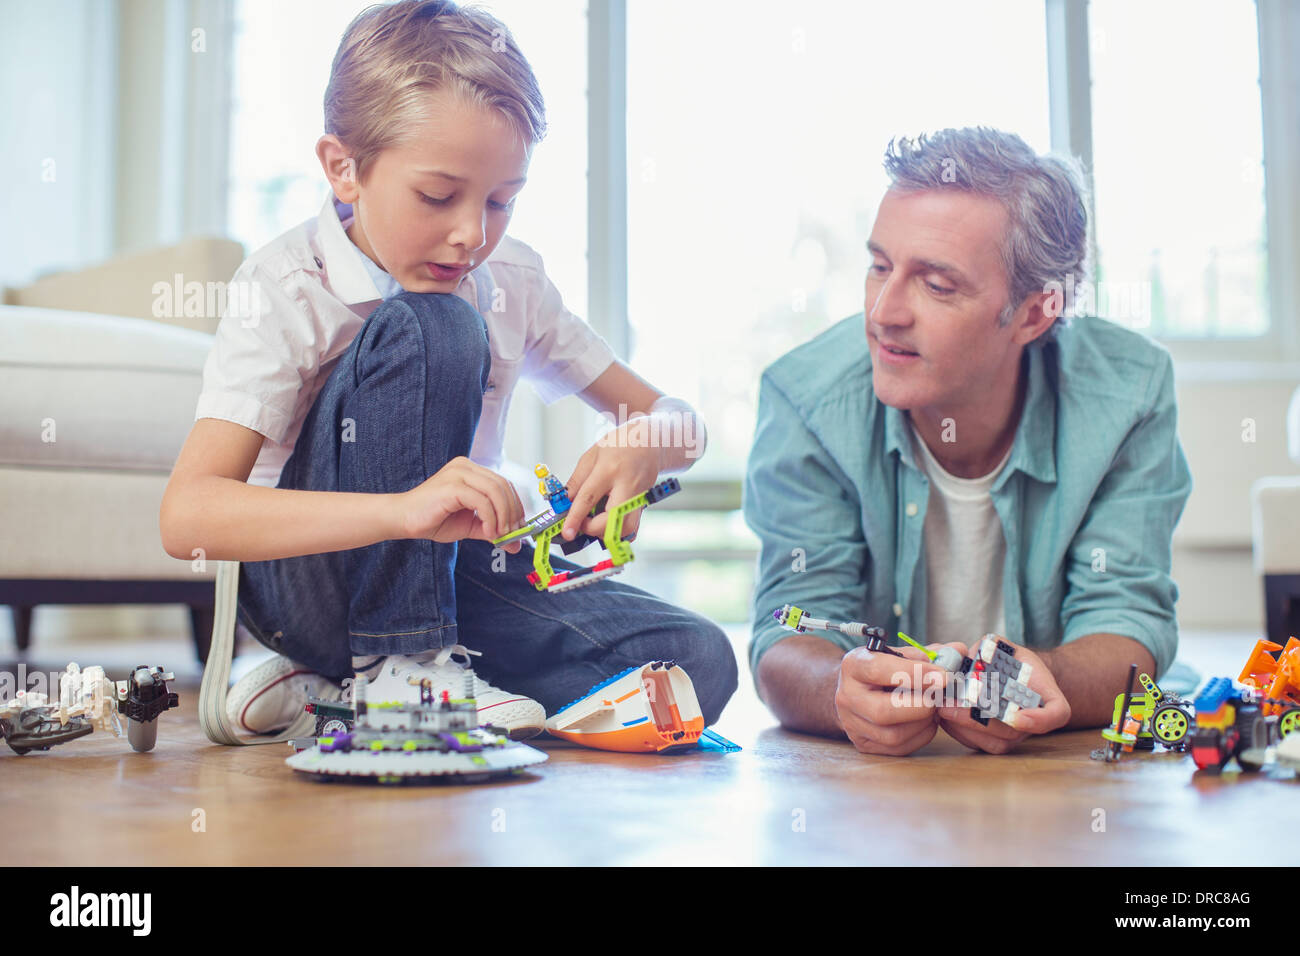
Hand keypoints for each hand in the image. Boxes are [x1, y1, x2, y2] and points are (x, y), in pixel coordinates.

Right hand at [396, 456, 523, 548]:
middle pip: (503, 485)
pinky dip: (490, 518)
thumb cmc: (433, 519)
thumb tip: (516, 544)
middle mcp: (466, 466)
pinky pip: (481, 500)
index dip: (516, 506)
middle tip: (513, 534)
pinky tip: (488, 532)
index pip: (504, 484)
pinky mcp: (452, 485)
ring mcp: (459, 473)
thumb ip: (493, 530)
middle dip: (513, 512)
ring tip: (500, 535)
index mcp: (471, 471)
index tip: (520, 528)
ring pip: (496, 490)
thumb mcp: (471, 525)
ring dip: (504, 516)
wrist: (403, 520)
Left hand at [560, 418, 661, 541]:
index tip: (566, 532)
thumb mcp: (591, 456)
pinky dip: (618, 531)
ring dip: (606, 532)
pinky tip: (609, 521)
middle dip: (592, 529)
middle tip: (583, 522)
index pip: (588, 499)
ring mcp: (638, 496)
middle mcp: (626, 485)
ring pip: (625, 529)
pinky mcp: (644, 504)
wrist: (649, 441)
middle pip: (611, 519)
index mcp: (609, 469)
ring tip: (596, 521)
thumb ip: (577, 481)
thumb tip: (565, 503)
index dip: (575, 518)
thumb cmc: (620, 445)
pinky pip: (633, 527)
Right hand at [834, 644, 954, 755]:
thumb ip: (929, 654)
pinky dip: (920, 736)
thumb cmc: (885, 669)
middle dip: (920, 706)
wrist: (858, 689)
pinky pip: (898, 748)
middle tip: (939, 698)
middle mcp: (847, 695)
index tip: (943, 676)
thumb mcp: (900, 654)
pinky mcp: (863, 743)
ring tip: (933, 709)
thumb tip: (958, 652)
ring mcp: (852, 723)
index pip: (879, 670)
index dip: (914, 673)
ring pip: (893, 734)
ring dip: (923, 723)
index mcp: (854, 665)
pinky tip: (925, 722)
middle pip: (884, 711)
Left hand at [938, 640, 1070, 753]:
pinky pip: (980, 744)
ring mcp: (1017, 735)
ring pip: (994, 742)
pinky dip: (959, 731)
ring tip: (941, 709)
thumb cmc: (1012, 663)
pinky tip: (943, 715)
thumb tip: (971, 656)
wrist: (1016, 681)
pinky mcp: (997, 742)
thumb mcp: (1008, 648)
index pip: (1057, 713)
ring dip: (964, 727)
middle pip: (1012, 732)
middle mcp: (1036, 721)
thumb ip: (993, 648)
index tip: (1018, 718)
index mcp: (1048, 696)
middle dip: (978, 721)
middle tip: (950, 708)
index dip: (1040, 719)